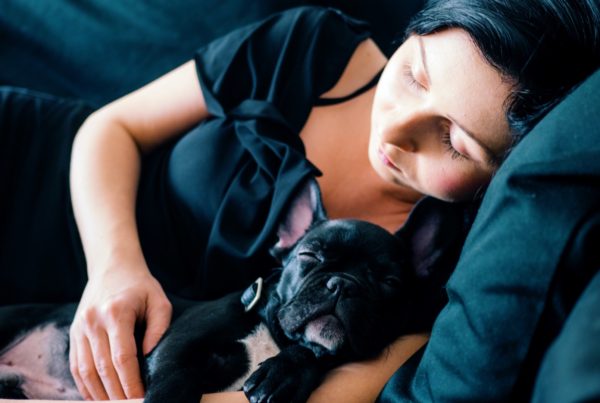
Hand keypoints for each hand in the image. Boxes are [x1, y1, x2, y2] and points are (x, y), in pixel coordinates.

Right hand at [69, 263, 171, 399]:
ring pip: (85, 371)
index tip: (142, 397)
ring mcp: (80, 328)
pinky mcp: (73, 333)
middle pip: (102, 368)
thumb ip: (158, 328)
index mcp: (116, 312)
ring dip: (100, 394)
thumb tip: (150, 356)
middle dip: (117, 393)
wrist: (112, 267)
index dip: (131, 381)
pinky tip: (99, 396)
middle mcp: (93, 321)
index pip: (122, 356)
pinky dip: (86, 385)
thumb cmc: (140, 286)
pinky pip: (76, 366)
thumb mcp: (159, 301)